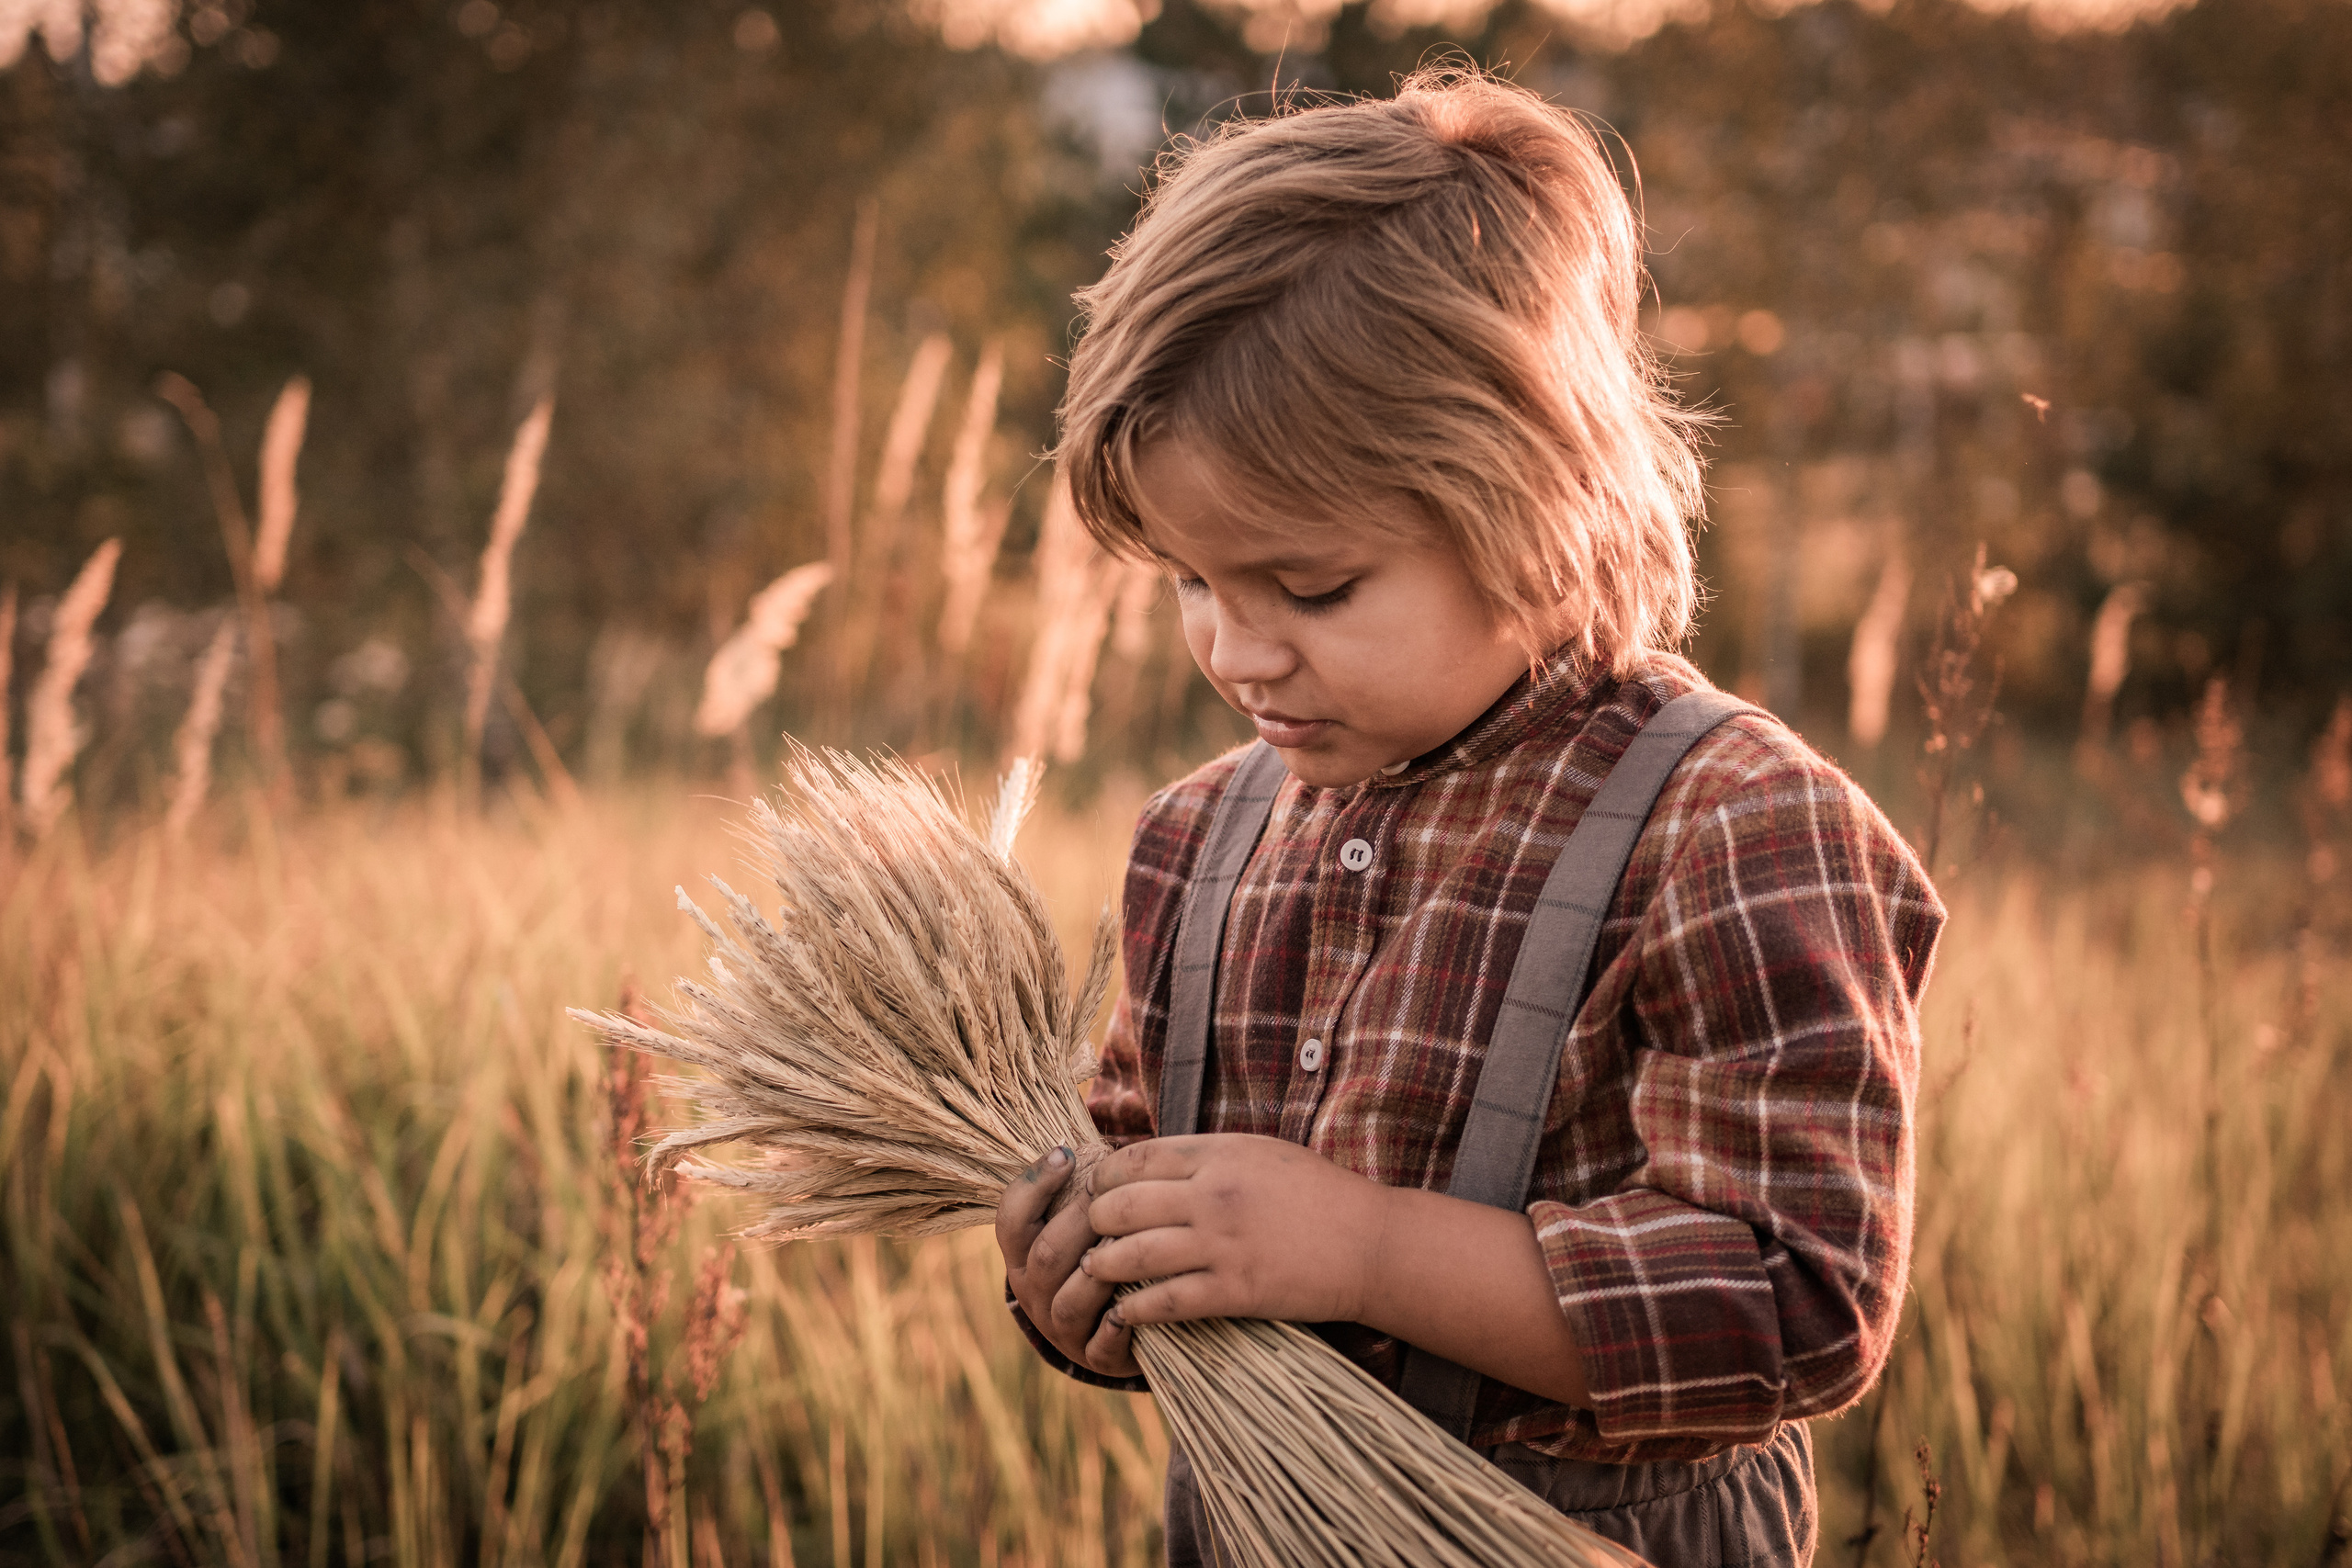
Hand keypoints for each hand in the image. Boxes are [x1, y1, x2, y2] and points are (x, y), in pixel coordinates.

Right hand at [995, 1146, 1140, 1379]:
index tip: (1066, 1152)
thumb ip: (1079, 1188)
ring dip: (1098, 1271)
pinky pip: (1100, 1347)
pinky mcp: (1095, 1358)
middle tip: (1113, 1189)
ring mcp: (1062, 1329)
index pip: (1011, 1218)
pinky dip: (1115, 1328)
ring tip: (1129, 1242)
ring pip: (1069, 1301)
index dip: (1033, 1184)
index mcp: (1023, 1255)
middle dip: (1081, 1218)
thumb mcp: (1077, 1222)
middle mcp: (1033, 1292)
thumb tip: (1093, 1136)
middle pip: (1046, 1255)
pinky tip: (1133, 1307)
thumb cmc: (1099, 1252)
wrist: (1113, 1327)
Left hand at [1079, 1134, 1391, 1327]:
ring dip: (1102, 1264)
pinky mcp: (1233, 1290)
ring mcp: (1221, 1245)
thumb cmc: (1318, 1193)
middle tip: (1085, 1231)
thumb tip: (1151, 1163)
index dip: (1102, 1175)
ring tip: (1093, 1270)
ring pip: (1131, 1254)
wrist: (1371, 1244)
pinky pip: (1163, 1301)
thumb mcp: (1261, 1153)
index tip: (1094, 1188)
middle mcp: (1212, 1195)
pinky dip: (1134, 1308)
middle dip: (1093, 1220)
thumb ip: (1207, 1155)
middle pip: (1121, 1204)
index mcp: (1219, 1154)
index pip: (1134, 1158)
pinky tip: (1123, 1312)